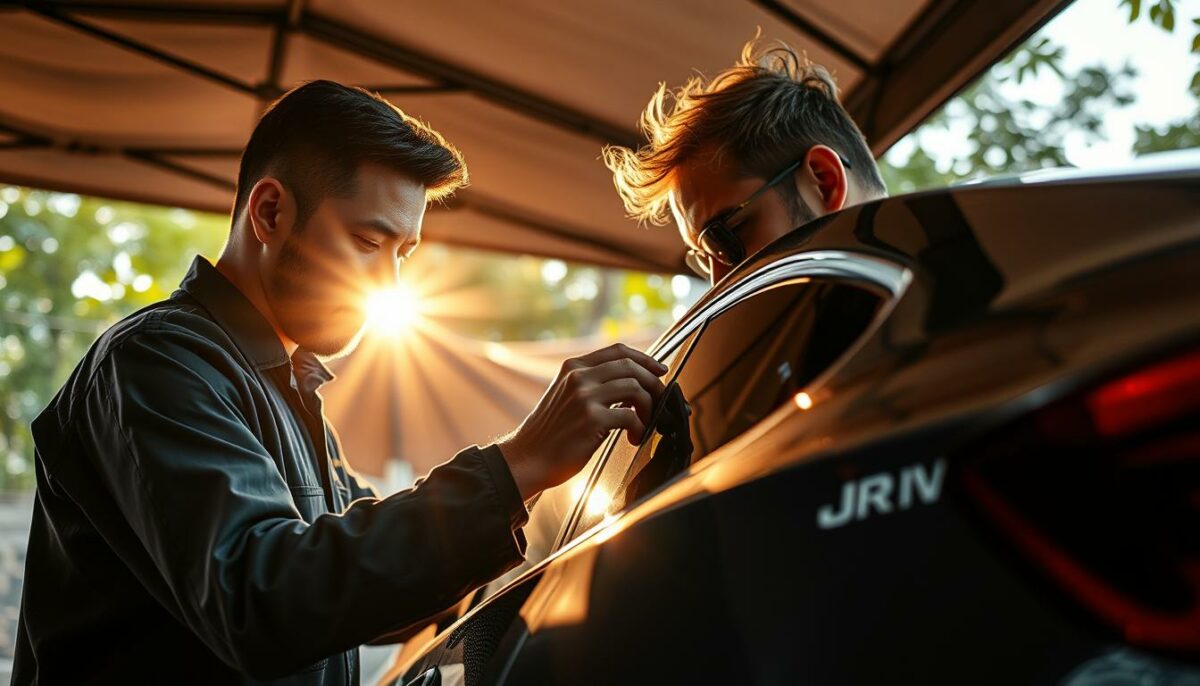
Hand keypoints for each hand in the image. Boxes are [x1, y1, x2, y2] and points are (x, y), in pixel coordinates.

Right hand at [497, 343, 667, 499]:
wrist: (527, 458)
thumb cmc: (551, 433)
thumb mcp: (567, 396)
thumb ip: (593, 384)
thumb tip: (632, 384)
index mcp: (573, 367)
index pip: (618, 350)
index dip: (645, 358)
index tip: (659, 370)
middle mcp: (578, 377)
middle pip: (631, 366)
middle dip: (654, 383)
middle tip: (660, 400)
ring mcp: (584, 397)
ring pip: (635, 387)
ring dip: (649, 406)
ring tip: (645, 422)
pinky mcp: (591, 419)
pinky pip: (630, 416)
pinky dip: (640, 428)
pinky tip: (633, 438)